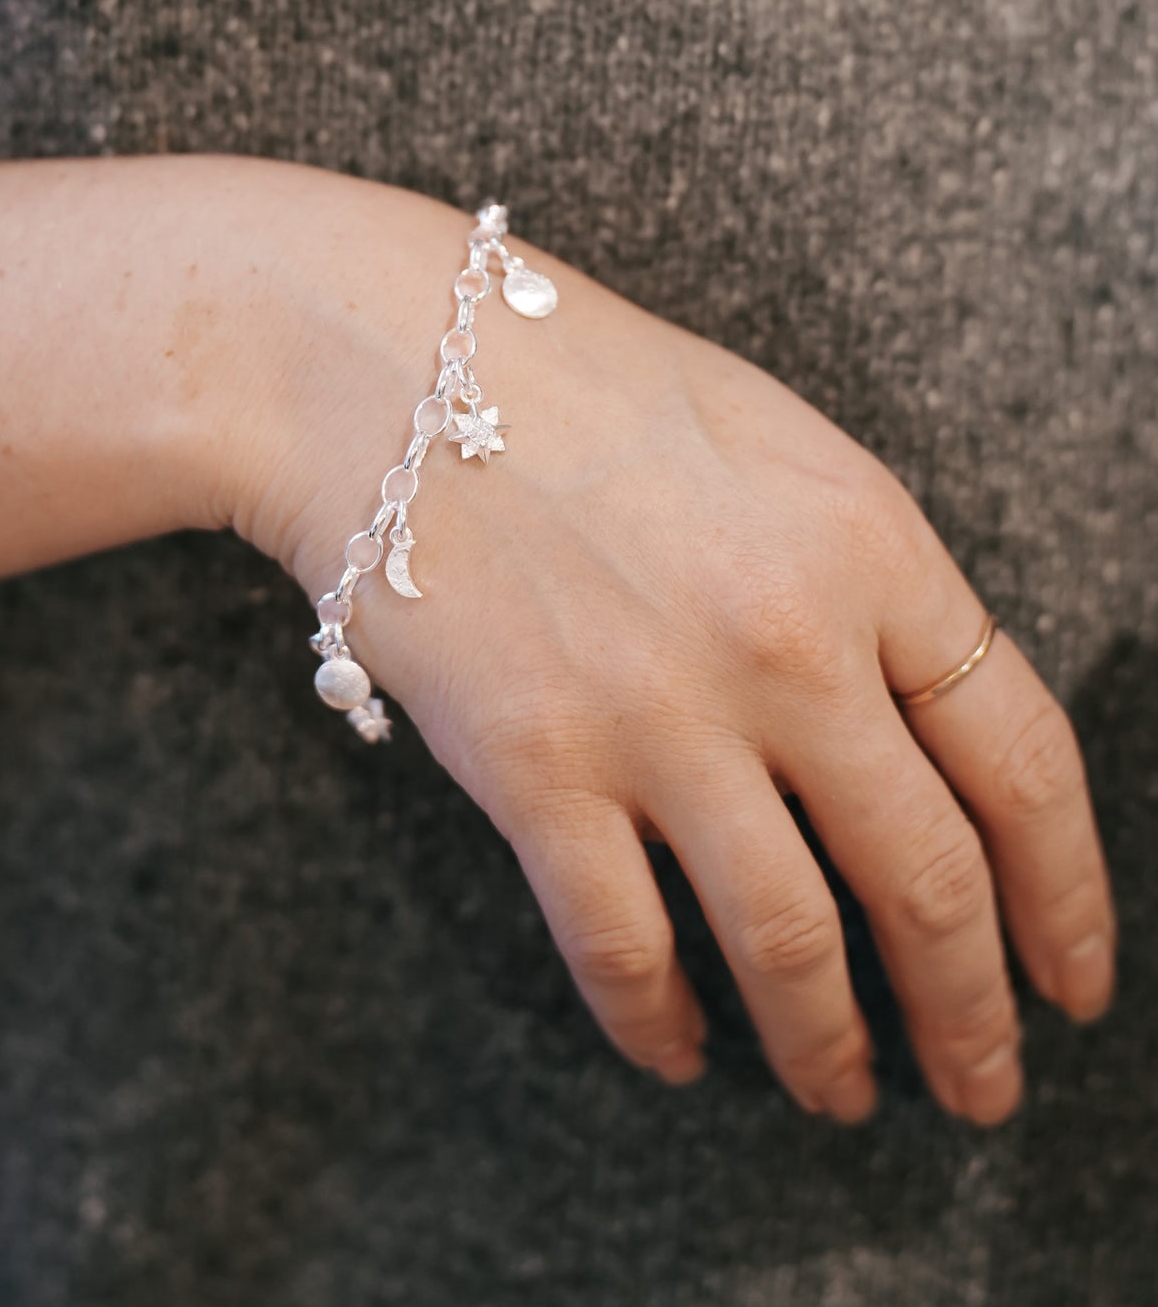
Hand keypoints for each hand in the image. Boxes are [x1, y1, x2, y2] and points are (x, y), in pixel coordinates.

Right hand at [259, 186, 1115, 1125]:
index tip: (1072, 979)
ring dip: (829, 1047)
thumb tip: (913, 724)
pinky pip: (621, 944)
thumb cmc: (577, 383)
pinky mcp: (534, 769)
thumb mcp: (772, 444)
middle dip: (972, 1012)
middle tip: (980, 1086)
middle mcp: (788, 648)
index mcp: (871, 547)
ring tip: (843, 1093)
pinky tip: (673, 1054)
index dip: (1067, 897)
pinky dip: (655, 1022)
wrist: (386, 364)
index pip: (1020, 763)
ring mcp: (660, 716)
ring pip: (789, 944)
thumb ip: (865, 576)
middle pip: (927, 881)